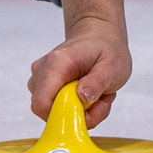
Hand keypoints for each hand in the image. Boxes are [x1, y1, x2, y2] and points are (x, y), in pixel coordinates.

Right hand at [27, 0, 131, 127]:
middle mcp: (42, 71)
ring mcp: (40, 80)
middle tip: (101, 101)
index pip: (42, 103)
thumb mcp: (112, 66)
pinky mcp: (44, 87)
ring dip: (82, 112)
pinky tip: (90, 94)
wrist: (98, 37)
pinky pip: (57, 109)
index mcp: (56, 64)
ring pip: (54, 113)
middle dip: (79, 114)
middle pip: (49, 112)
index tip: (87, 110)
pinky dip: (78, 109)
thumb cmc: (106, 49)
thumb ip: (97, 82)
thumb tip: (81, 97)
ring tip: (98, 95)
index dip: (62, 116)